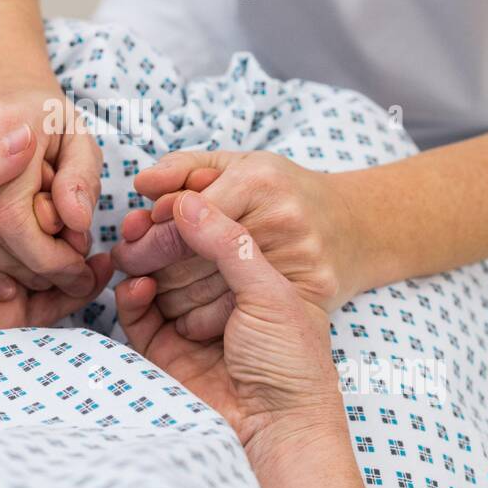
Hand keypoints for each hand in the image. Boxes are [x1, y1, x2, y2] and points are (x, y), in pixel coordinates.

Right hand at [0, 83, 102, 300]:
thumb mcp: (81, 142)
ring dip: (11, 272)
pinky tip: (11, 277)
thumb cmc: (48, 124)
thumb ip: (81, 181)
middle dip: (33, 266)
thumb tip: (76, 222)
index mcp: (4, 125)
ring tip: (45, 275)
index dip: (47, 254)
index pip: (14, 215)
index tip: (76, 268)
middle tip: (68, 276)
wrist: (3, 98)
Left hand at [0, 126, 111, 353]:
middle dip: (68, 228)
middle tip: (84, 219)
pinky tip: (97, 272)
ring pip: (53, 268)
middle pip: (43, 234)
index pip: (23, 198)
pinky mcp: (7, 318)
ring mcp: (0, 282)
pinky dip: (77, 291)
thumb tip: (25, 135)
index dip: (48, 193)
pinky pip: (51, 306)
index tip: (65, 178)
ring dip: (78, 257)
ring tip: (104, 245)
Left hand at [112, 150, 363, 340]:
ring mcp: (298, 257)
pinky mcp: (307, 293)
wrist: (357, 228)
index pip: (180, 211)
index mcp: (259, 180)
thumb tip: (142, 183)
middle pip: (185, 251)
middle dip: (146, 260)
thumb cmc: (284, 194)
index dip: (148, 228)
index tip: (130, 235)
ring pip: (200, 288)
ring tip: (153, 288)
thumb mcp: (239, 166)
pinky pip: (230, 316)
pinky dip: (195, 320)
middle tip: (129, 264)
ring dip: (164, 294)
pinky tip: (186, 313)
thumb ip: (186, 168)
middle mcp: (282, 217)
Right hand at [118, 189, 388, 487]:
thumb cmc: (292, 360)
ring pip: (152, 279)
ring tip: (131, 245)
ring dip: (140, 260)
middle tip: (138, 217)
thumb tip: (185, 202)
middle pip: (176, 253)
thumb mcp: (268, 290)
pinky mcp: (164, 352)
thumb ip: (227, 242)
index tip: (168, 193)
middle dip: (155, 234)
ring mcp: (188, 322)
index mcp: (250, 276)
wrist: (281, 429)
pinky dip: (131, 297)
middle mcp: (218, 295)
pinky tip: (136, 284)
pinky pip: (138, 317)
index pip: (211, 232)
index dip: (188, 212)